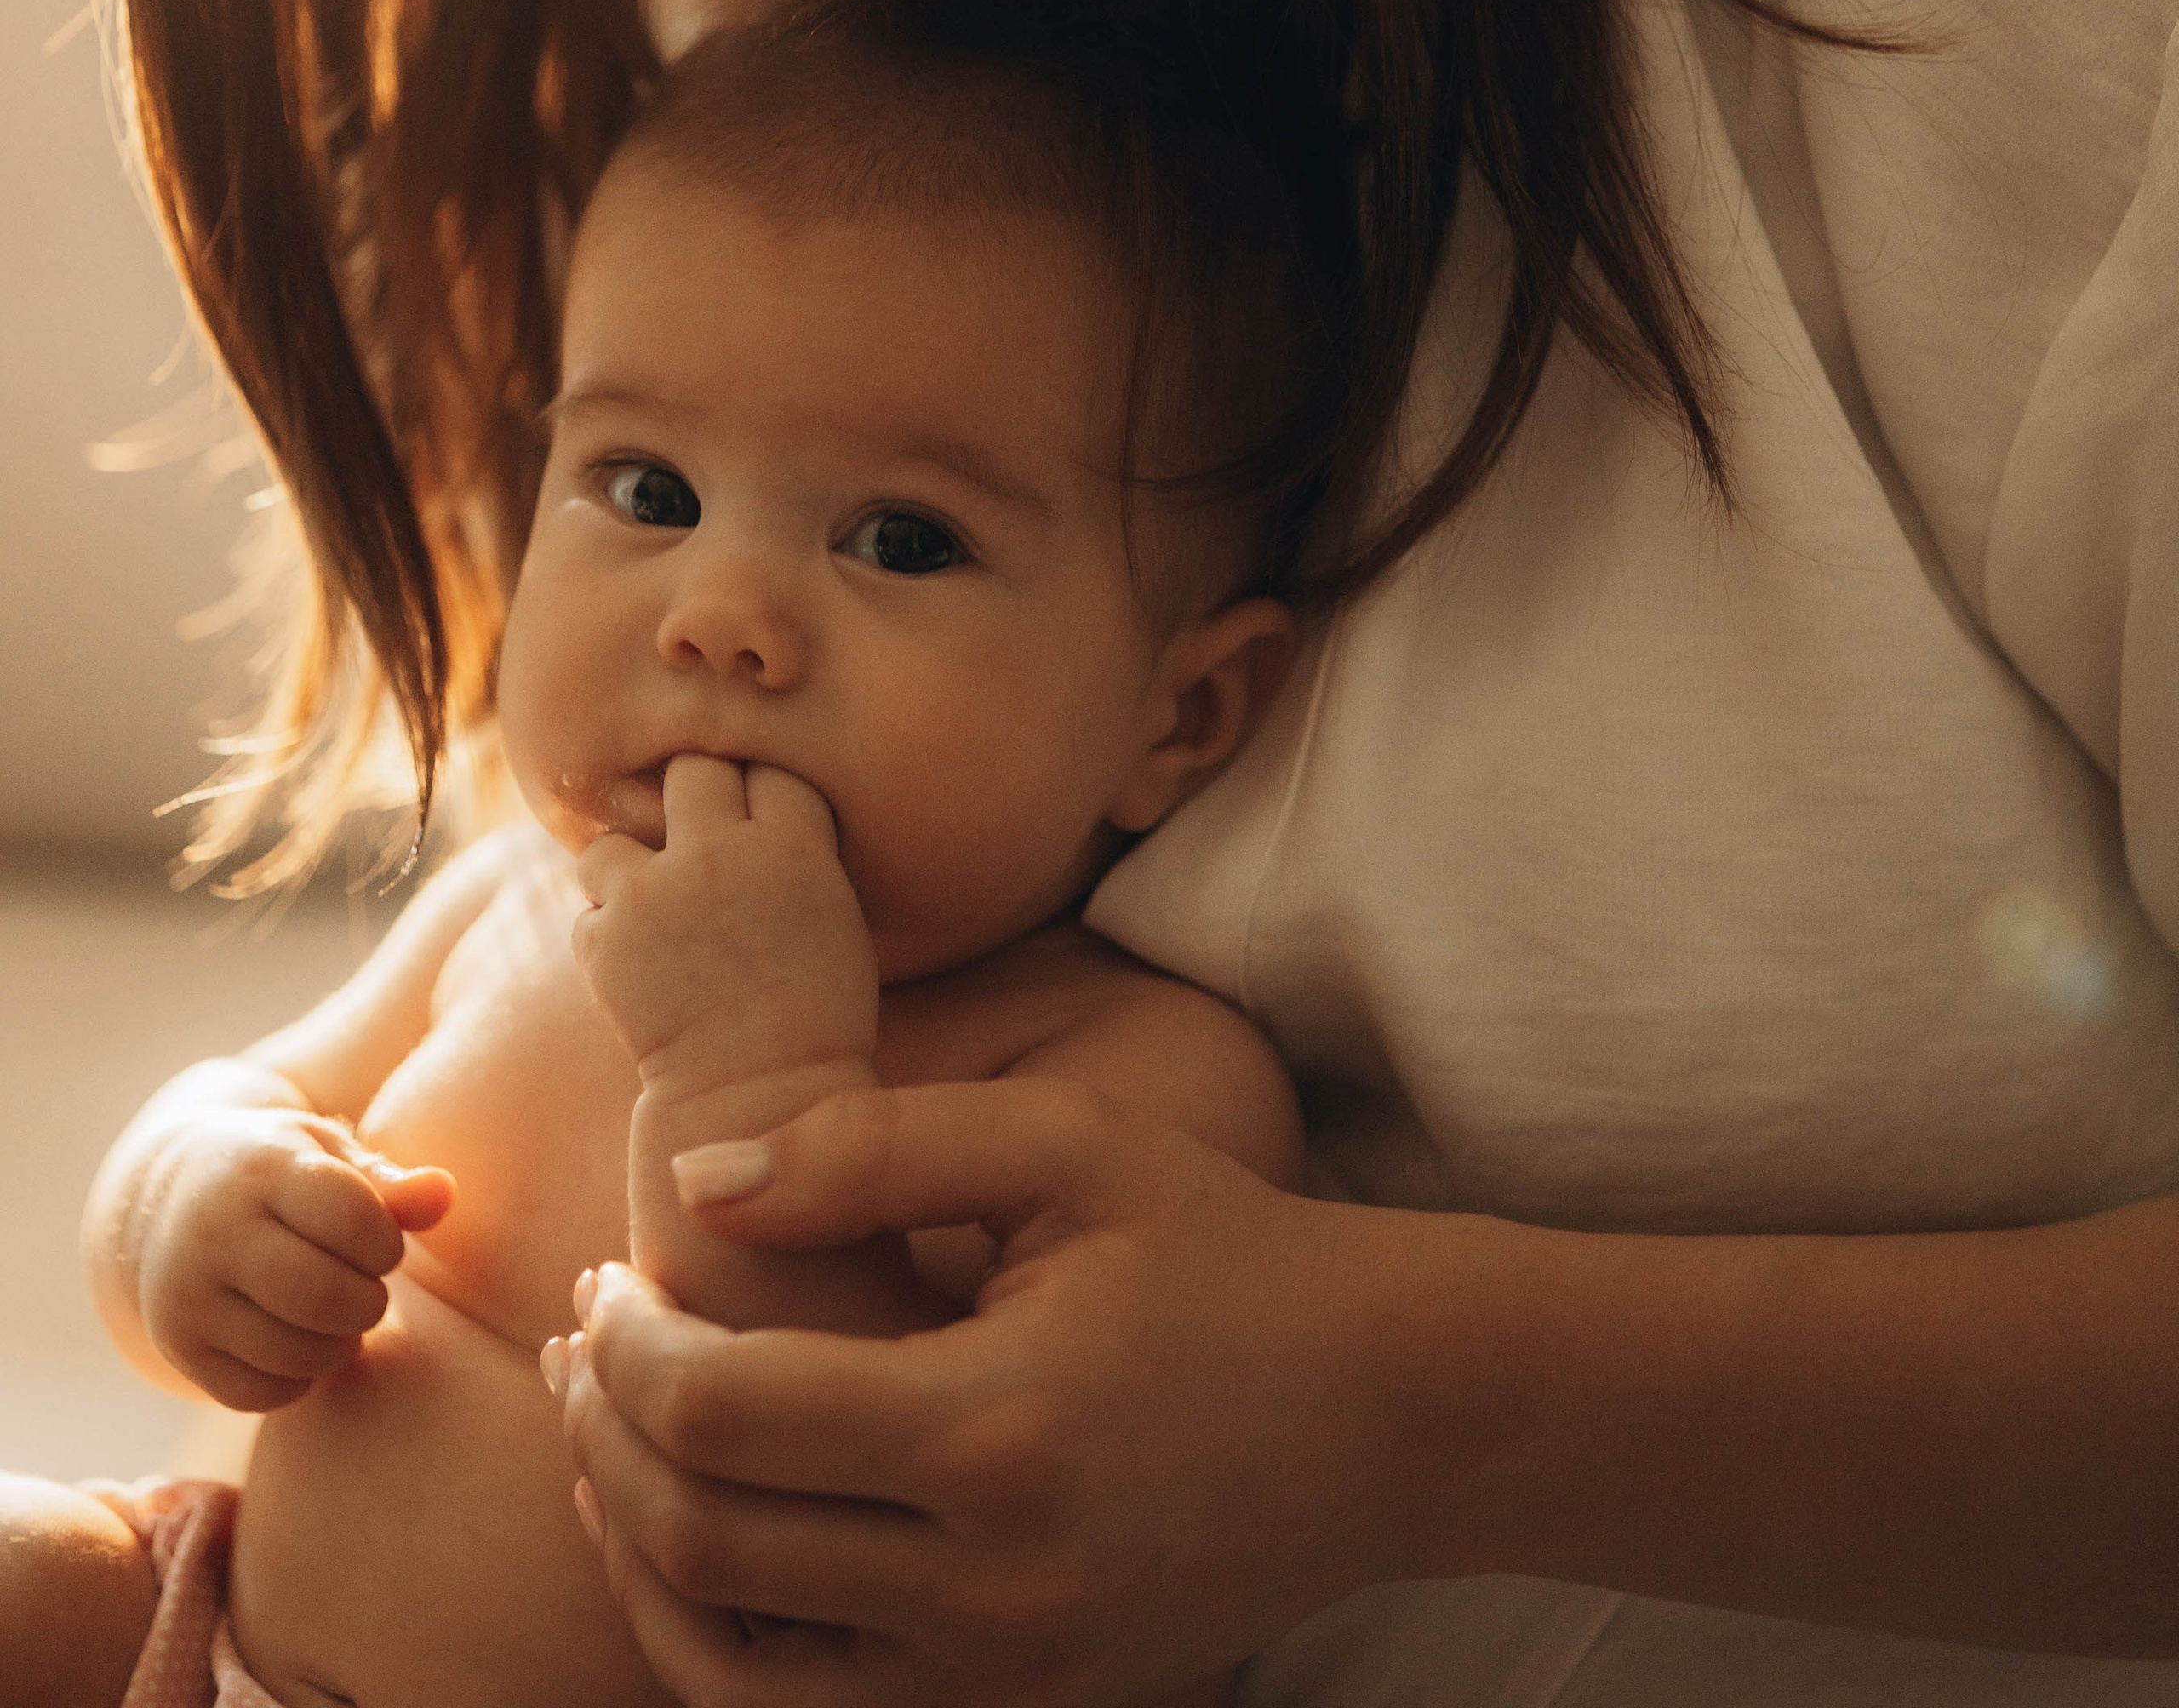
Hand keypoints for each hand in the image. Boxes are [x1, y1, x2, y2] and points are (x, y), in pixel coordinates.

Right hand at [132, 1104, 453, 1410]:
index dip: (386, 1242)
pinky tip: (298, 1342)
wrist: (165, 1199)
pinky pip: (257, 1394)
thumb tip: (445, 1194)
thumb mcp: (328, 1155)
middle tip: (365, 1288)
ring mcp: (189, 1295)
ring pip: (292, 1354)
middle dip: (367, 1302)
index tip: (380, 1243)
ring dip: (337, 1345)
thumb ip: (389, 1183)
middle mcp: (216, 1233)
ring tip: (335, 1315)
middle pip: (322, 1297)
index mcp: (265, 1169)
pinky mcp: (181, 1348)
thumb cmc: (278, 1174)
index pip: (353, 1218)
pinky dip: (295, 1381)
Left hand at [553, 1083, 1424, 1704]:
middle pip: (703, 1543)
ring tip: (608, 1441)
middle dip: (605, 1436)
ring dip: (637, 1550)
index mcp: (995, 1432)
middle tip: (582, 1342)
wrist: (1389, 1412)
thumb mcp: (1067, 1144)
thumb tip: (694, 1185)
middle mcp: (991, 1589)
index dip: (627, 1343)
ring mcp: (1007, 1679)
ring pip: (729, 1666)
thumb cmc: (1223, 1250)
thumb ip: (871, 1142)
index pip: (722, 1413)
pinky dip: (721, 1645)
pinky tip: (696, 1543)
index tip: (607, 1277)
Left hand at [574, 757, 878, 1100]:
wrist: (760, 1098)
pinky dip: (607, 939)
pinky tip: (639, 971)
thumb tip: (752, 810)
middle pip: (692, 771)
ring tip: (647, 915)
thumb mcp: (834, 915)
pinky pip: (590, 915)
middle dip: (689, 799)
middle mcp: (721, 854)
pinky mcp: (607, 941)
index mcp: (794, 847)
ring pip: (612, 841)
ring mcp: (656, 894)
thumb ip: (795, 852)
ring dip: (624, 875)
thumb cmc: (816, 1016)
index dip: (759, 789)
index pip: (769, 768)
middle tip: (693, 844)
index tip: (755, 817)